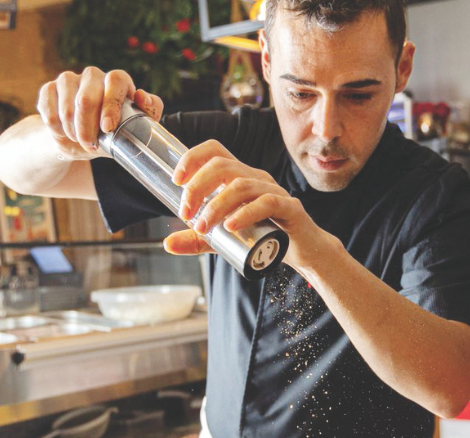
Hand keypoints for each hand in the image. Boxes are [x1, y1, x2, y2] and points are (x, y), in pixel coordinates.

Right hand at [36, 67, 164, 160]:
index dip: (111, 105)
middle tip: (89, 144)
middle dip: (87, 129)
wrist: (77, 143)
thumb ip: (146, 113)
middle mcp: (93, 75)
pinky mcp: (49, 88)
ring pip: (67, 107)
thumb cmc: (109, 134)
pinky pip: (48, 108)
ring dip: (71, 131)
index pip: (116, 80)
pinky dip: (55, 127)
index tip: (107, 128)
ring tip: (77, 139)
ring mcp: (69, 80)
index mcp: (117, 81)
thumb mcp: (131, 128)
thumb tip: (143, 98)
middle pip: (87, 98)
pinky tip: (61, 131)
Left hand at [162, 139, 336, 272]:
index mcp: (239, 178)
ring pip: (241, 185)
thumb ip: (196, 239)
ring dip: (216, 206)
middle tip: (186, 213)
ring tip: (203, 227)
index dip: (193, 158)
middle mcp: (255, 178)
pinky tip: (230, 226)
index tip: (176, 181)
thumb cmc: (262, 237)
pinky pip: (267, 203)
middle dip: (197, 187)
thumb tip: (167, 244)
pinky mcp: (289, 208)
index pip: (215, 152)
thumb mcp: (221, 240)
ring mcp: (273, 191)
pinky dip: (245, 213)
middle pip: (222, 166)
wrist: (302, 252)